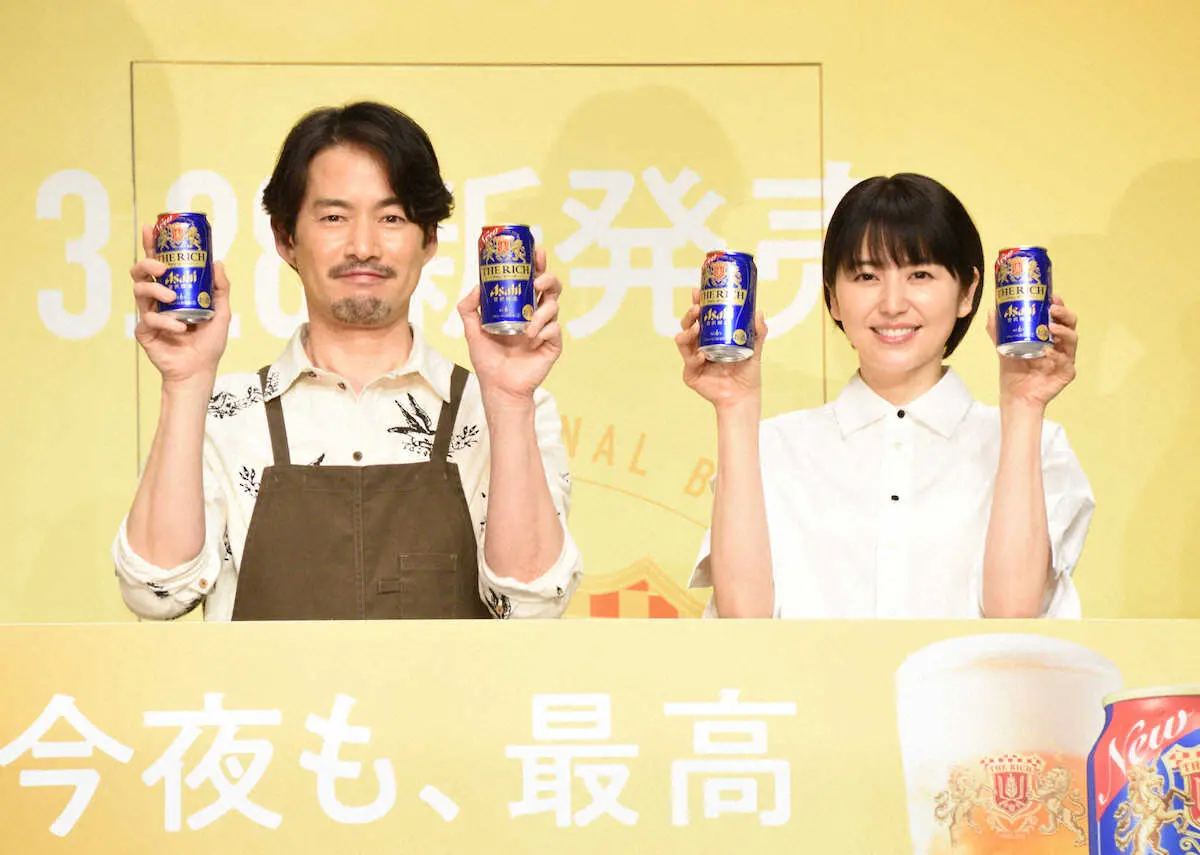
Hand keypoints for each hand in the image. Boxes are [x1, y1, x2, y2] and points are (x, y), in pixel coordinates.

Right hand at [131, 224, 230, 386]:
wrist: (200, 369)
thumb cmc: (208, 341)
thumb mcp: (221, 311)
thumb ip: (220, 288)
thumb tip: (217, 262)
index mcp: (172, 290)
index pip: (159, 263)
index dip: (151, 245)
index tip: (150, 229)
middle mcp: (158, 299)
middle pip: (140, 273)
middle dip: (147, 263)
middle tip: (162, 268)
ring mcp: (148, 314)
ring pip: (139, 291)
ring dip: (155, 291)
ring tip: (172, 298)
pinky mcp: (144, 331)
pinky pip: (148, 319)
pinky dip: (165, 323)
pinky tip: (180, 329)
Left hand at [459, 246, 561, 407]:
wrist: (498, 386)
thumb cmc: (488, 359)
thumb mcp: (471, 330)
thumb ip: (468, 308)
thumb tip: (477, 286)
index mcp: (520, 306)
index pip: (531, 278)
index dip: (536, 262)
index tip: (536, 250)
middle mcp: (535, 314)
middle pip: (550, 287)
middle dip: (547, 278)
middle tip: (537, 282)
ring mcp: (546, 329)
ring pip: (554, 306)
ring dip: (543, 310)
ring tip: (529, 325)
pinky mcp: (552, 345)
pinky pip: (555, 330)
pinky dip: (545, 331)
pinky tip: (533, 339)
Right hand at [675, 287, 766, 411]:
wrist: (744, 396)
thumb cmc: (747, 372)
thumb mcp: (754, 347)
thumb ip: (757, 331)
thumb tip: (759, 311)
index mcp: (710, 337)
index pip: (700, 316)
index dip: (697, 303)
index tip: (698, 291)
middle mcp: (698, 346)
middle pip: (687, 326)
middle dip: (689, 315)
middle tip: (697, 307)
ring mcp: (692, 360)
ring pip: (682, 342)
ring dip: (687, 333)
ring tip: (696, 328)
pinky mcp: (690, 375)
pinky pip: (688, 364)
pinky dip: (694, 358)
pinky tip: (701, 355)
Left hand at [989, 294, 1077, 408]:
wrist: (1015, 395)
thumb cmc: (1014, 371)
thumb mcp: (1003, 347)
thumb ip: (998, 331)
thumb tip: (991, 311)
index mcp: (1049, 336)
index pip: (1058, 316)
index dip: (1057, 305)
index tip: (1050, 296)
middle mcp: (1060, 344)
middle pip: (1070, 324)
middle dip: (1064, 313)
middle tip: (1053, 308)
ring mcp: (1065, 358)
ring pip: (1072, 339)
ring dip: (1063, 331)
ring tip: (1051, 327)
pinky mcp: (1066, 373)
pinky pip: (1066, 362)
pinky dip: (1058, 356)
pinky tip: (1048, 352)